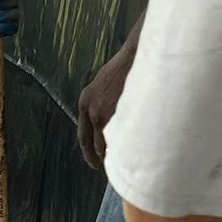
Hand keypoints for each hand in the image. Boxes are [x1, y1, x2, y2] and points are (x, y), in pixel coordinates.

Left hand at [76, 36, 136, 175]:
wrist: (139, 54)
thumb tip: (107, 125)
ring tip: (125, 161)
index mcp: (85, 101)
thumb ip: (102, 103)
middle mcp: (91, 109)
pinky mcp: (120, 113)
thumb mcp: (105, 84)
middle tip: (110, 167)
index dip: (89, 152)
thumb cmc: (127, 67)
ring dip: (116, 154)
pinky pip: (122, 137)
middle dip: (102, 158)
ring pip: (108, 144)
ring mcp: (105, 112)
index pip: (83, 136)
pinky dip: (127, 145)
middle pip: (94, 144)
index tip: (94, 162)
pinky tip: (134, 150)